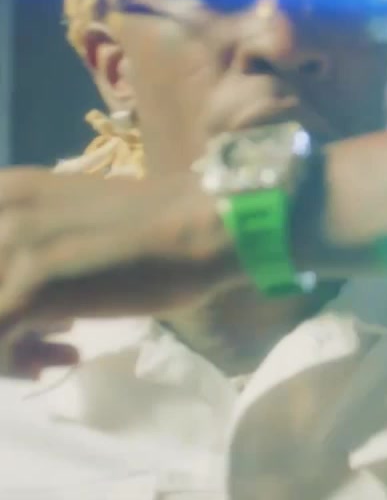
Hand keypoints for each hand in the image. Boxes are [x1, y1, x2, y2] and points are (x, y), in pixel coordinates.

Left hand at [0, 168, 240, 377]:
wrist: (200, 227)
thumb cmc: (158, 225)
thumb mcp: (73, 220)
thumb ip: (34, 242)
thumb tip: (18, 290)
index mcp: (4, 190)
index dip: (2, 292)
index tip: (28, 312)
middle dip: (6, 322)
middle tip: (47, 340)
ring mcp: (9, 249)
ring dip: (10, 349)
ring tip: (54, 355)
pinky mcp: (28, 289)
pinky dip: (18, 363)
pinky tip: (68, 357)